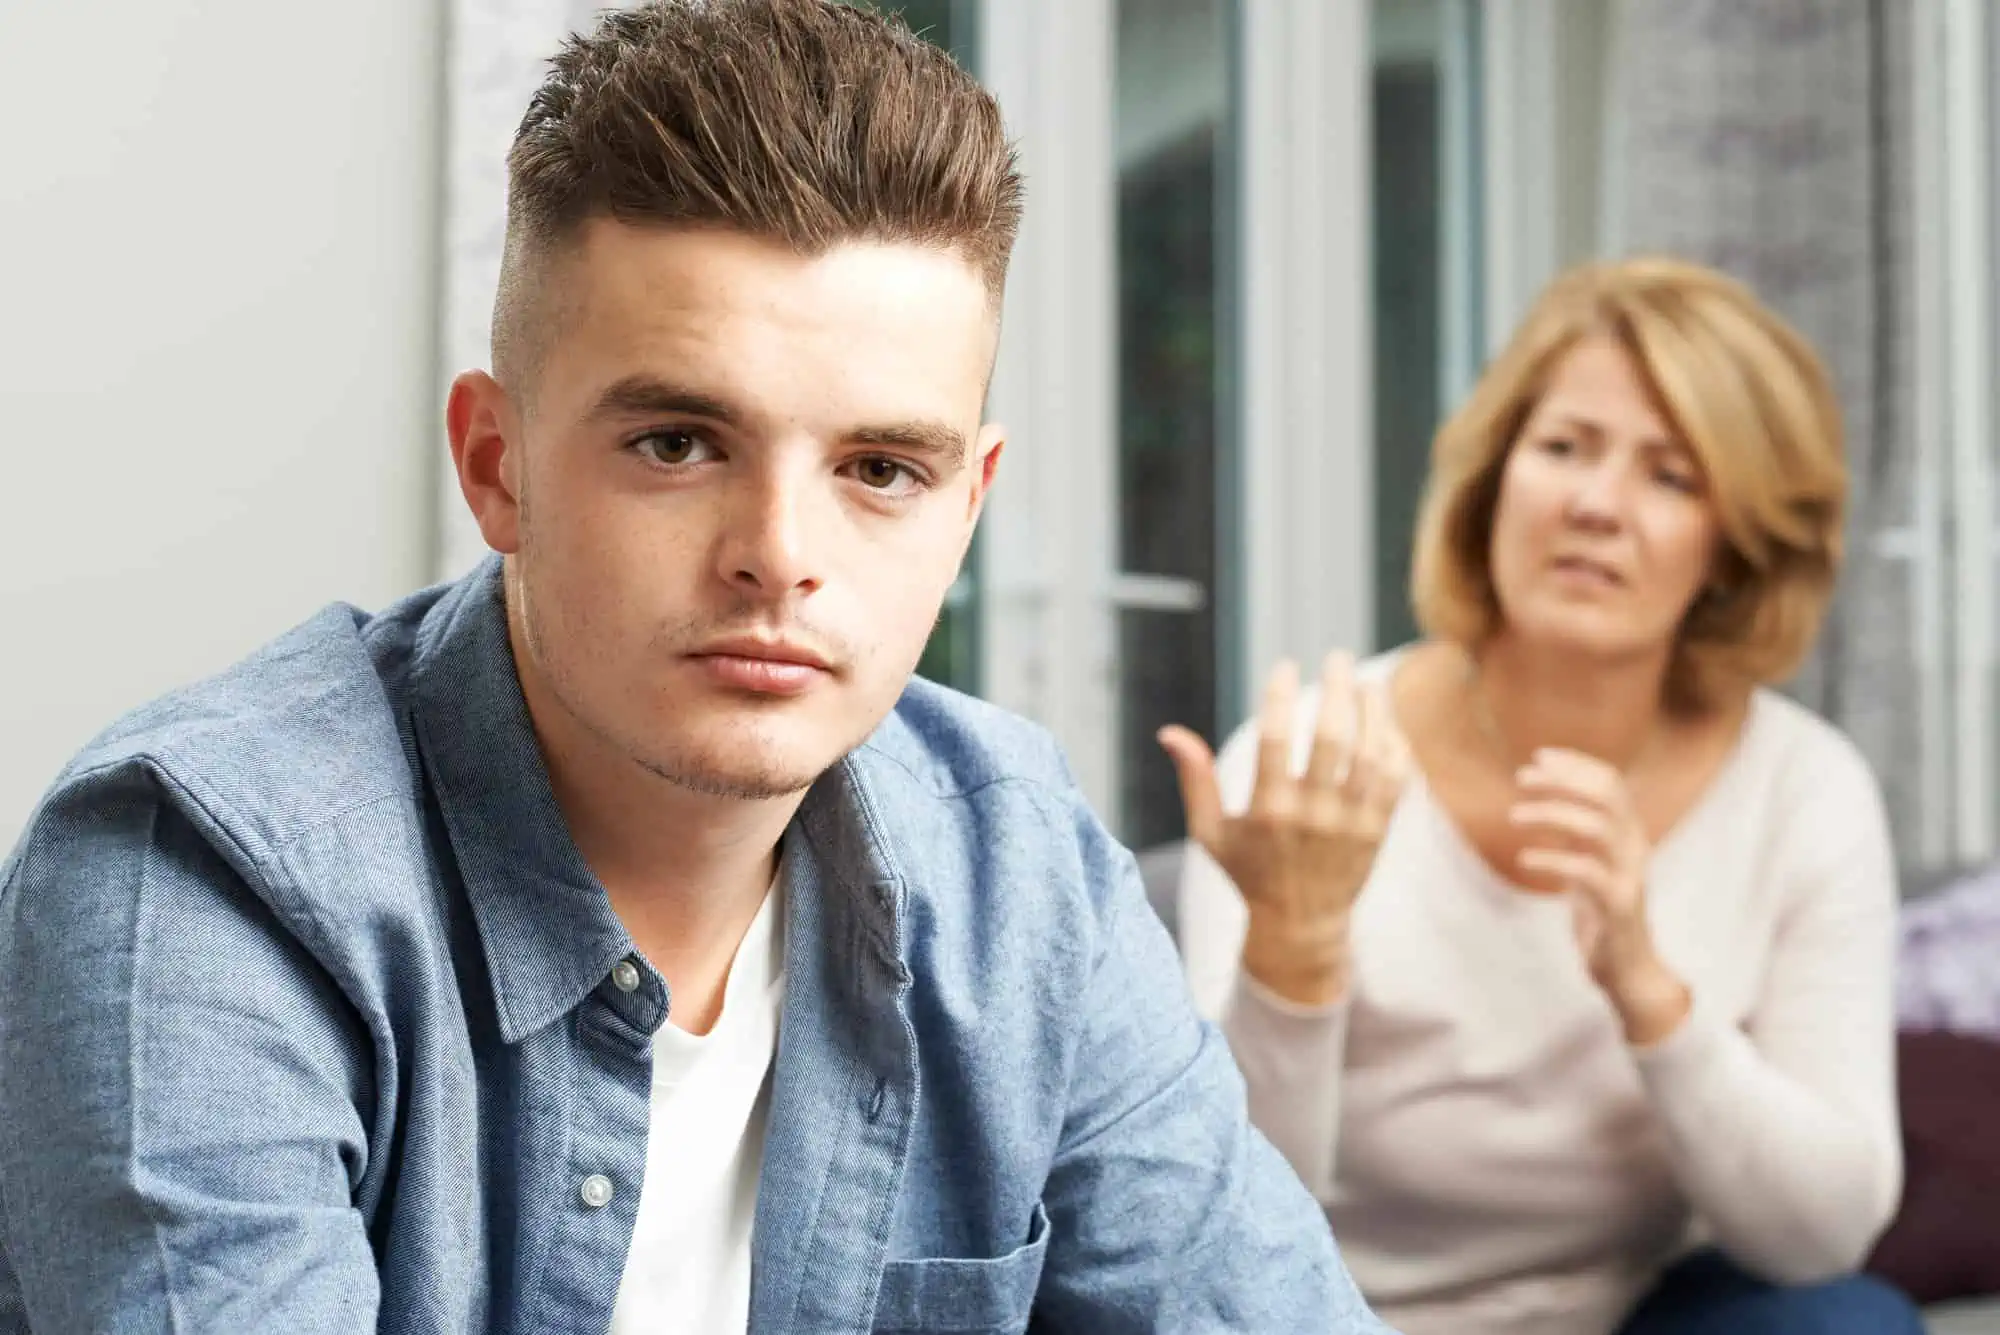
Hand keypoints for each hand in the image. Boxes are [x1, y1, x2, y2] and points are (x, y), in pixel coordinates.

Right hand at [1159, 652, 1408, 1006]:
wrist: (1300, 925)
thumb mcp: (1210, 833)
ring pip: (1370, 752)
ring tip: (1366, 682)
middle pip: (1331, 738)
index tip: (1285, 666)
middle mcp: (1312, 815)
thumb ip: (1195, 780)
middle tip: (1337, 657)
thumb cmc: (1249, 873)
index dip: (1279, 696)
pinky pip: (1395, 777)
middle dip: (1337, 689)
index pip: (1274, 740)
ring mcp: (1351, 822)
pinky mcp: (1378, 829)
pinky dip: (1394, 742)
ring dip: (1372, 710)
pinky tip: (1384, 719)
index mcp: (1268, 811)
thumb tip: (1169, 731)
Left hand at [1510, 748, 1690, 1043]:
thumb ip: (1574, 828)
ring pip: (1596, 828)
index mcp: (1629, 833)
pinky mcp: (1618, 905)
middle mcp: (1635, 847)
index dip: (1576, 765)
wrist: (1626, 967)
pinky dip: (1552, 859)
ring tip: (1514, 816)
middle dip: (1562, 781)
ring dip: (1551, 814)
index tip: (1538, 756)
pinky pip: (1586, 872)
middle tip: (1521, 779)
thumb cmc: (1601, 911)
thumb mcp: (1587, 860)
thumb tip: (1547, 789)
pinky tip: (1526, 858)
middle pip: (1606, 796)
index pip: (1611, 782)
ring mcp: (1629, 875)